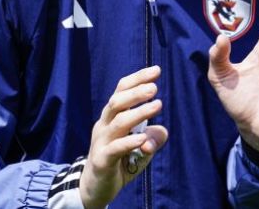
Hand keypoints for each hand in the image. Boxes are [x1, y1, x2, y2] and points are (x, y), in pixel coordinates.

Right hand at [79, 66, 169, 208]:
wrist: (96, 187)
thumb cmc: (120, 161)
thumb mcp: (141, 147)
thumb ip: (154, 136)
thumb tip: (162, 131)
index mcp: (112, 116)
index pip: (121, 91)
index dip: (137, 79)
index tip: (156, 70)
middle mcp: (104, 125)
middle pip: (117, 101)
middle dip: (136, 92)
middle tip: (155, 87)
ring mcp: (101, 142)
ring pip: (118, 122)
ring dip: (139, 113)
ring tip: (157, 105)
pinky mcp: (101, 160)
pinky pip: (115, 148)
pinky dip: (130, 142)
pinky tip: (144, 139)